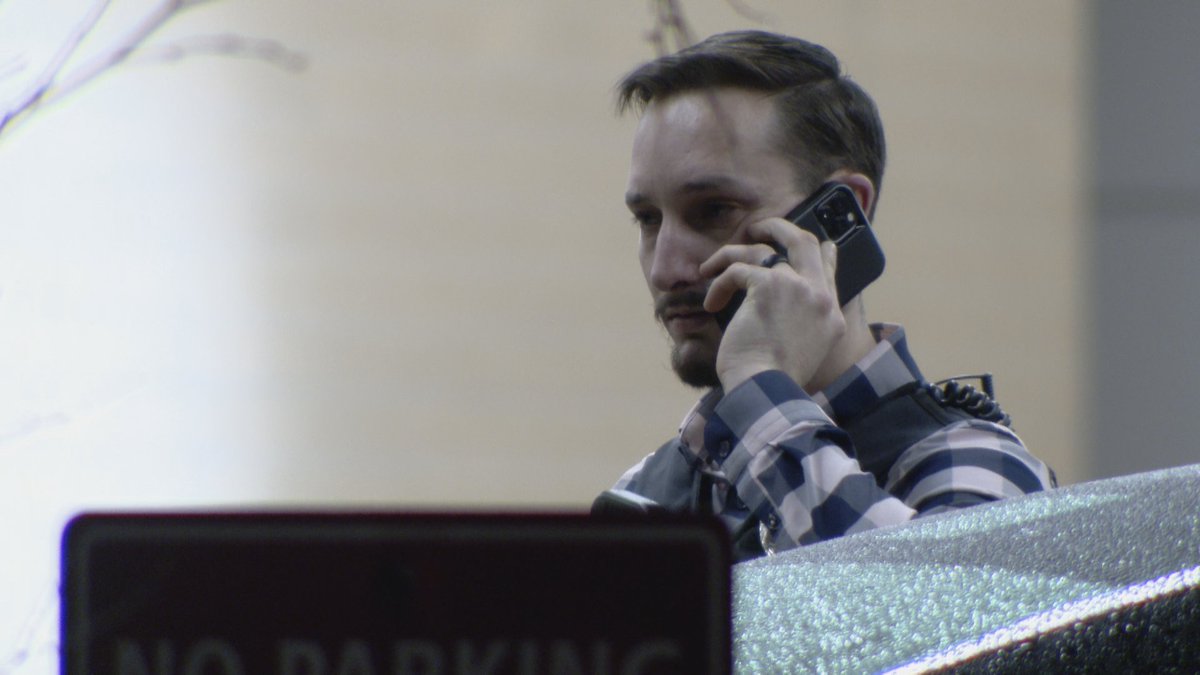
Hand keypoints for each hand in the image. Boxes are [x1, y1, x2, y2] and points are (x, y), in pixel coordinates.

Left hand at [700, 217, 845, 392]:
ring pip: (762, 250)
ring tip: (710, 267)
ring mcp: (797, 287)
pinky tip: (711, 304)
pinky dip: (719, 284)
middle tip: (755, 229)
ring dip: (731, 254)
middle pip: (804, 241)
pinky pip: (737, 271)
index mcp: (831, 315)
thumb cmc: (773, 380)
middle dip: (777, 227)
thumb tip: (775, 306)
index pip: (828, 267)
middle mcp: (820, 297)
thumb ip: (798, 322)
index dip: (816, 250)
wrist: (766, 390)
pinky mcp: (768, 286)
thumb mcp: (799, 350)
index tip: (806, 243)